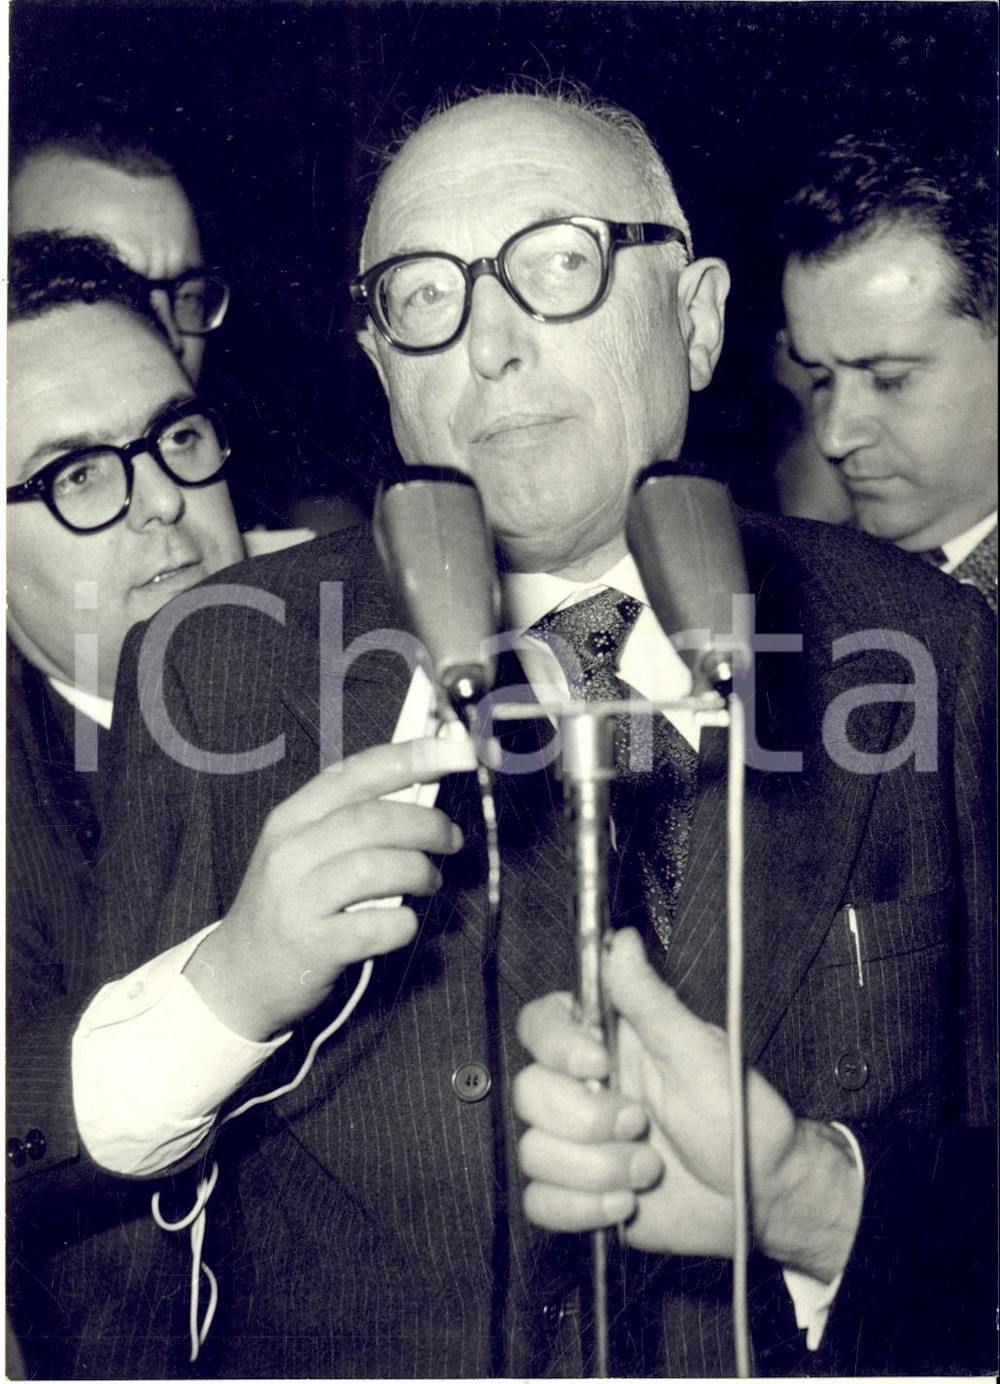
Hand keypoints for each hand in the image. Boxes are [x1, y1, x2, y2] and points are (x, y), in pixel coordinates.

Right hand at [185, 737, 468, 1038]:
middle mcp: (290, 852)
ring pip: (377, 867)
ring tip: (431, 882)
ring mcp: (298, 899)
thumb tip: (423, 793)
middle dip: (427, 824)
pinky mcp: (312, 945)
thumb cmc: (290, 903)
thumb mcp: (304, 849)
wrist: (239, 975)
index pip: (355, 774)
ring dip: (420, 871)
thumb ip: (351, 820)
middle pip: (373, 820)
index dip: (410, 758)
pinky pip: (376, 925)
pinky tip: (404, 923)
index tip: (455, 752)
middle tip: (452, 838)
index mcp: (292, 817)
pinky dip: (403, 923)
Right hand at [515, 928, 861, 1280]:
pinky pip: (539, 1202)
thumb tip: (620, 940)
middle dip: (588, 1121)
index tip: (599, 1064)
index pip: (538, 1025)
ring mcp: (577, 1144)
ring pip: (533, 1152)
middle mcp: (582, 1089)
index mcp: (606, 1043)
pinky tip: (624, 1206)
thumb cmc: (741, 1117)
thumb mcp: (698, 1053)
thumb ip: (650, 1000)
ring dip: (596, 1170)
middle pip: (529, 1093)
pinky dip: (581, 1209)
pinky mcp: (578, 1193)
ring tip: (648, 1172)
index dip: (555, 1046)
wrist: (758, 1197)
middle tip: (642, 1127)